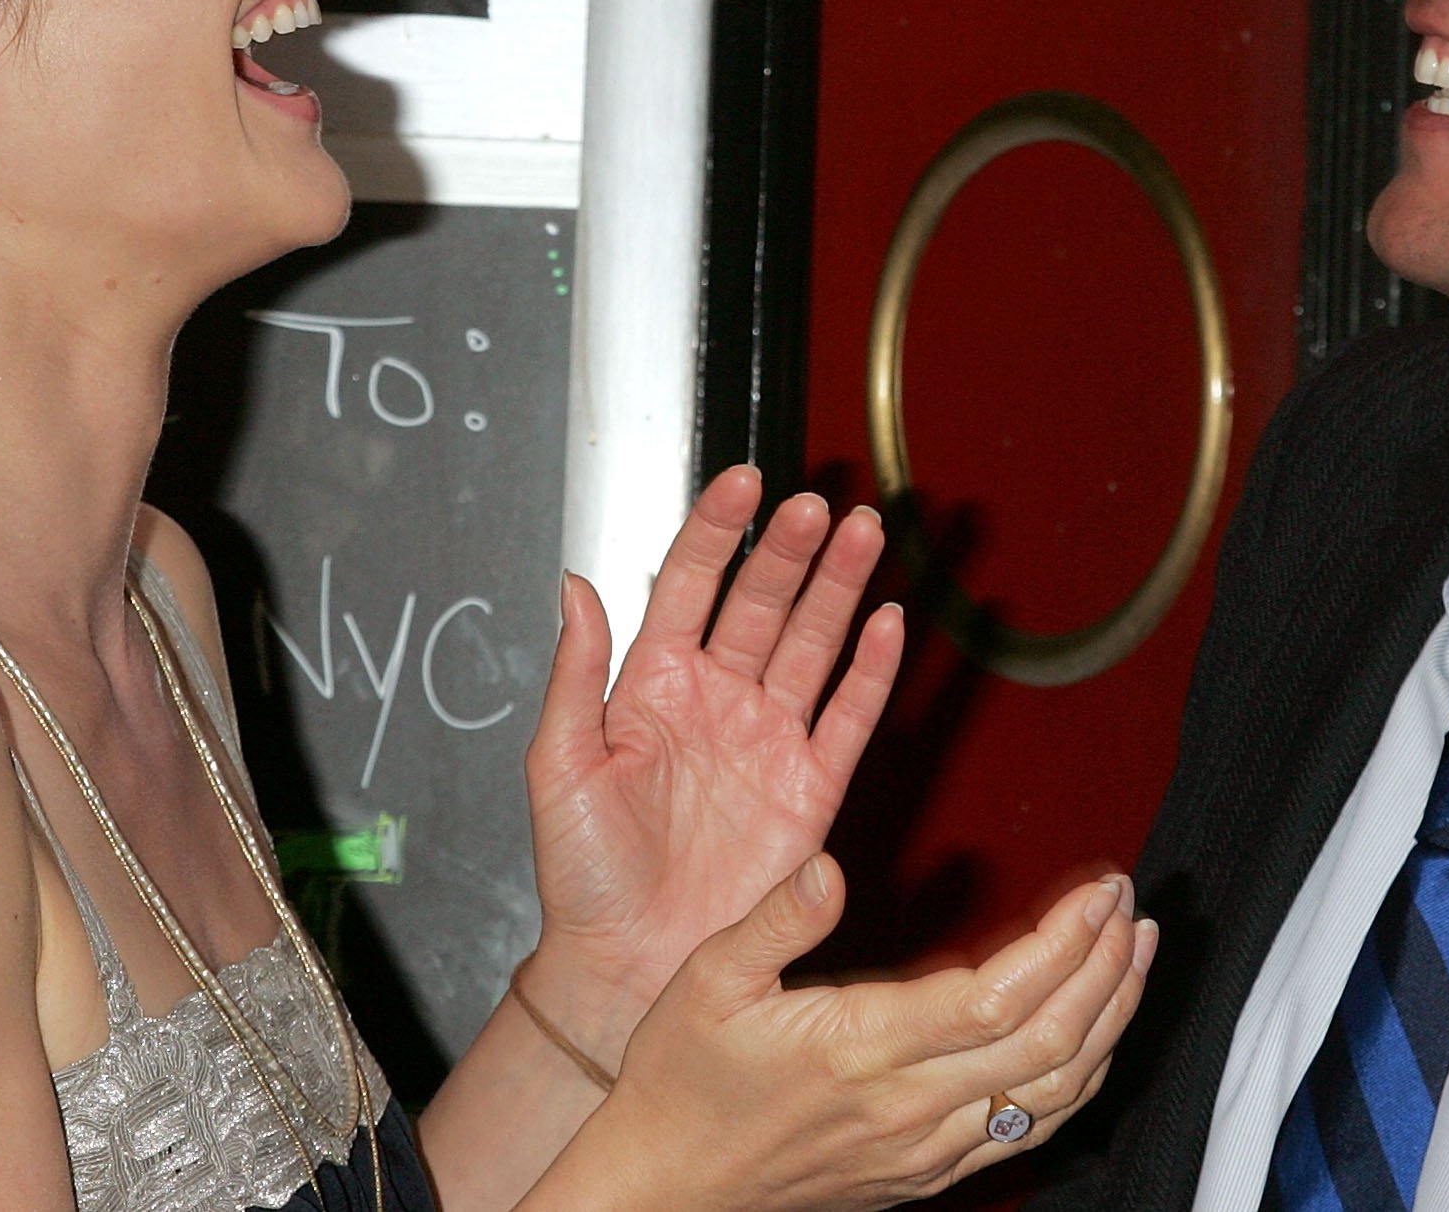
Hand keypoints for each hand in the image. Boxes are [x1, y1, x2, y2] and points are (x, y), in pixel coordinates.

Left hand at [521, 468, 904, 1041]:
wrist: (628, 966)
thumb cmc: (582, 877)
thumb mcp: (558, 766)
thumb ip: (576, 672)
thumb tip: (572, 584)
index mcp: (653, 686)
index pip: (690, 586)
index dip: (716, 531)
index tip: (741, 481)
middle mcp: (717, 700)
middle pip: (761, 602)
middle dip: (789, 550)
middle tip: (816, 506)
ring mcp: (768, 740)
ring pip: (812, 643)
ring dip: (840, 588)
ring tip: (865, 533)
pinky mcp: (810, 788)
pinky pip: (849, 717)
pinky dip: (872, 671)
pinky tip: (889, 624)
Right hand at [556, 855, 1155, 1211]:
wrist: (663, 1189)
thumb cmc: (682, 1082)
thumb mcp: (708, 980)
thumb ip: (777, 918)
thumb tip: (828, 866)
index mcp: (863, 1048)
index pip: (1000, 995)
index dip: (1066, 941)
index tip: (1098, 889)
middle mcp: (909, 1107)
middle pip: (1050, 1043)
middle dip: (1108, 968)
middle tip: (1131, 907)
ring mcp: (925, 1148)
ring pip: (1053, 1093)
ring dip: (1110, 1021)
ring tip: (1134, 957)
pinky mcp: (925, 1172)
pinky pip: (1027, 1130)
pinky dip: (1079, 1079)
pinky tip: (1092, 1035)